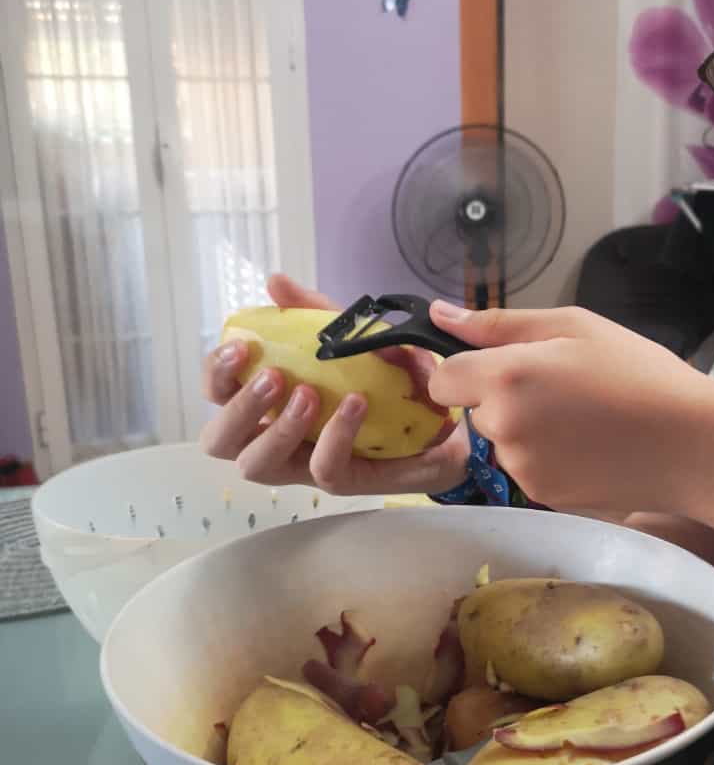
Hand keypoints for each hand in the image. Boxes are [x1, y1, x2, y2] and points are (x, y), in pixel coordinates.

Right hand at [200, 273, 470, 495]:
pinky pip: (323, 469)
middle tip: (274, 377)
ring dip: (278, 427)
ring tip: (308, 395)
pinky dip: (335, 434)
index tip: (241, 346)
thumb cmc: (385, 380)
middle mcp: (275, 438)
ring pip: (259, 465)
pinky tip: (356, 404)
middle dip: (237, 407)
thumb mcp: (352, 336)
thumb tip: (275, 283)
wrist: (446, 418)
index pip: (217, 394)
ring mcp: (305, 465)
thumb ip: (314, 311)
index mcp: (268, 403)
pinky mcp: (343, 481)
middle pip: (218, 440)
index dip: (216, 374)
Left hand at [426, 300, 713, 517]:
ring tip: (582, 420)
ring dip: (525, 430)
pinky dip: (547, 458)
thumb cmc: (639, 373)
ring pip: (502, 442)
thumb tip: (439, 316)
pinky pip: (527, 469)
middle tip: (562, 388)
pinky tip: (589, 447)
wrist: (692, 444)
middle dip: (504, 398)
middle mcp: (504, 428)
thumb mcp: (574, 327)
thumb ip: (499, 323)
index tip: (504, 367)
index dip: (467, 370)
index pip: (443, 380)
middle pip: (476, 410)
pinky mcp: (543, 496)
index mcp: (506, 378)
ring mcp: (522, 469)